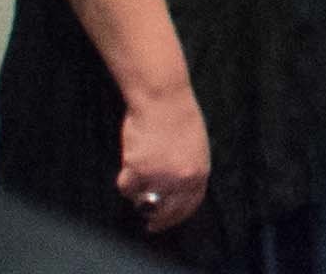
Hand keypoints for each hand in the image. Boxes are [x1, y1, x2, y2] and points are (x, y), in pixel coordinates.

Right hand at [116, 81, 211, 239]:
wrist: (163, 100)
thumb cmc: (179, 118)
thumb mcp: (196, 149)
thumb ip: (188, 172)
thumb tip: (175, 193)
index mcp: (200, 172)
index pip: (189, 206)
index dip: (176, 217)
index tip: (165, 223)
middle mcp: (181, 179)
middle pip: (167, 212)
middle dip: (157, 221)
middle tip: (149, 225)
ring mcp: (159, 177)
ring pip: (142, 199)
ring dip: (139, 190)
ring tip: (141, 166)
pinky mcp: (138, 171)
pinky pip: (126, 187)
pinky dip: (126, 178)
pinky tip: (131, 160)